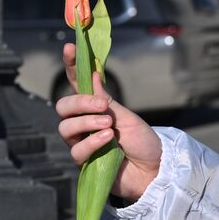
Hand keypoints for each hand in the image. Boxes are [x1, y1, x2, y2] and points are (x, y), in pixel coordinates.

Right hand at [56, 42, 161, 200]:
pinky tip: (107, 140)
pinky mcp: (84, 162)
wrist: (155, 171)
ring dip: (86, 123)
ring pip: (65, 127)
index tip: (69, 48)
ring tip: (108, 126)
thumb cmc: (143, 143)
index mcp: (95, 108)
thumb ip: (107, 100)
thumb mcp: (127, 116)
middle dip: (80, 103)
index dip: (72, 65)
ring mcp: (82, 142)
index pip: (78, 83)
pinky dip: (91, 142)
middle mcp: (84, 123)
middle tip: (102, 106)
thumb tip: (94, 75)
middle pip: (63, 106)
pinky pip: (76, 150)